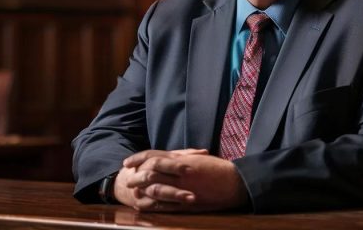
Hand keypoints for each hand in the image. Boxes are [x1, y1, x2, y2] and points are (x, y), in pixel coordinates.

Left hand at [124, 151, 248, 211]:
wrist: (235, 183)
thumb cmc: (219, 169)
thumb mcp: (199, 158)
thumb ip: (182, 157)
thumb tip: (167, 157)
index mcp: (182, 160)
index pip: (154, 156)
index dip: (138, 158)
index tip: (128, 162)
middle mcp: (180, 173)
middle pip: (151, 172)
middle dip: (137, 176)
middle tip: (128, 179)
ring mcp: (183, 188)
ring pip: (155, 188)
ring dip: (141, 190)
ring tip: (132, 193)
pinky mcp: (187, 203)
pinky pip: (165, 204)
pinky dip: (151, 205)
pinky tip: (143, 205)